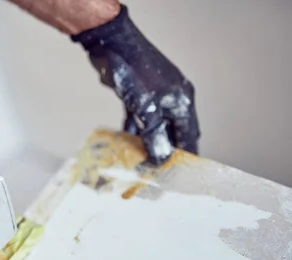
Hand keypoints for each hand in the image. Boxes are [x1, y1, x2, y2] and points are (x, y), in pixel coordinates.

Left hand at [72, 5, 199, 164]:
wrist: (112, 46)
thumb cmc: (133, 73)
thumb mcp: (146, 109)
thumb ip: (155, 134)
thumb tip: (161, 158)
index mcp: (182, 101)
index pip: (189, 135)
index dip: (185, 154)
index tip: (180, 173)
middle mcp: (172, 98)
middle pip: (173, 132)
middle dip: (165, 150)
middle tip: (158, 171)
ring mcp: (155, 96)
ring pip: (155, 126)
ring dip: (148, 142)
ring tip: (141, 162)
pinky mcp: (138, 95)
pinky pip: (141, 118)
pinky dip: (135, 130)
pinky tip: (127, 143)